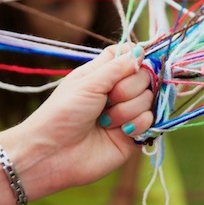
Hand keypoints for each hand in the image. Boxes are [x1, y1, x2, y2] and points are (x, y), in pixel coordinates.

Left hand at [14, 43, 153, 191]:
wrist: (54, 154)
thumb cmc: (62, 114)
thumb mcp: (88, 83)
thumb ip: (117, 67)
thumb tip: (141, 50)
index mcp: (102, 75)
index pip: (129, 56)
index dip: (136, 57)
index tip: (133, 64)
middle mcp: (117, 92)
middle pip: (144, 76)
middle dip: (128, 88)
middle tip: (108, 100)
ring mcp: (126, 113)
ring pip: (149, 98)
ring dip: (127, 109)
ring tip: (106, 122)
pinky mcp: (133, 134)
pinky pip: (150, 120)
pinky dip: (137, 124)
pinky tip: (120, 131)